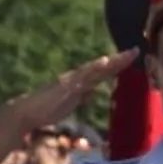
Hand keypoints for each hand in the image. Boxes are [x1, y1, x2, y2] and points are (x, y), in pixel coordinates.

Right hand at [0, 51, 137, 133]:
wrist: (27, 113)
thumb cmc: (47, 109)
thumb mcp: (71, 104)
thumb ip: (82, 97)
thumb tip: (93, 93)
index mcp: (80, 83)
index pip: (103, 73)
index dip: (118, 66)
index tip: (132, 58)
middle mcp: (77, 78)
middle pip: (102, 68)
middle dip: (119, 61)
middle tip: (135, 51)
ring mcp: (71, 81)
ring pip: (95, 69)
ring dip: (110, 62)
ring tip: (125, 55)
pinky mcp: (65, 86)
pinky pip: (82, 77)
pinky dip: (94, 68)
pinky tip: (104, 62)